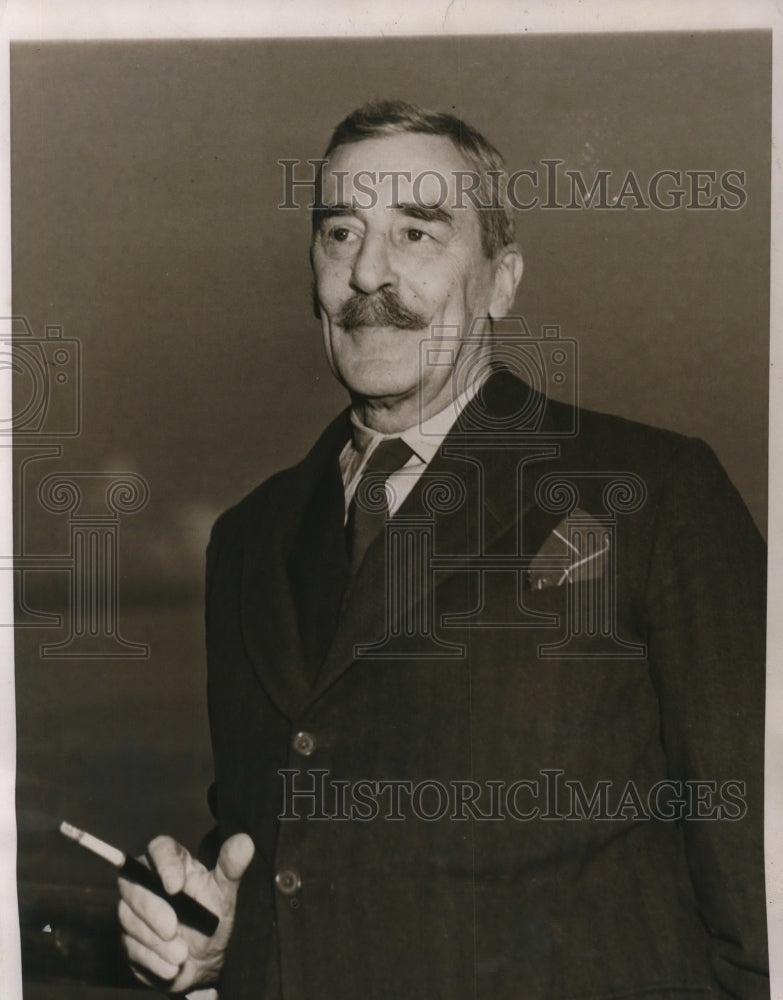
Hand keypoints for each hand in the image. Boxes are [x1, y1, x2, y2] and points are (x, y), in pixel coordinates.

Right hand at [118, 832, 254, 993]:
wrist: (207, 959)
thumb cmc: (213, 915)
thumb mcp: (225, 892)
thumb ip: (232, 867)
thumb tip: (245, 841)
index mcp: (173, 862)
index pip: (159, 848)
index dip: (163, 864)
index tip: (175, 886)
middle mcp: (146, 883)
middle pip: (133, 885)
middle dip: (152, 910)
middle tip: (173, 929)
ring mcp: (134, 912)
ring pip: (128, 919)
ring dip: (155, 941)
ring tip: (182, 955)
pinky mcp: (129, 941)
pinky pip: (131, 948)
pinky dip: (152, 960)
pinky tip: (172, 968)